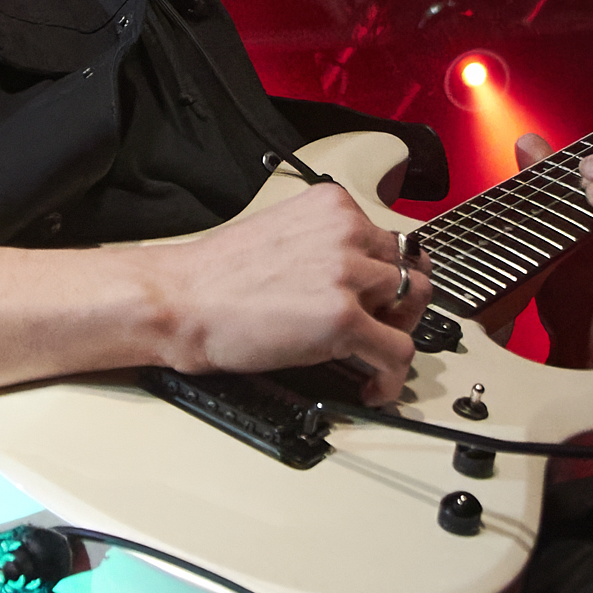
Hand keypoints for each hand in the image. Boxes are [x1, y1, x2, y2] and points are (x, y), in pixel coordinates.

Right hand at [151, 183, 431, 401]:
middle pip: (410, 270)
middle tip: (381, 329)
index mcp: (333, 205)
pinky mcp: (343, 319)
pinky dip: (392, 378)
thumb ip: (326, 245)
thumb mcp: (284, 234)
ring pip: (412, 307)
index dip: (390, 277)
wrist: (179, 300)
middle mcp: (347, 232)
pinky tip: (372, 387)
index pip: (390, 239)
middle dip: (401, 306)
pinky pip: (398, 352)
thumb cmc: (215, 276)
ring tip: (374, 356)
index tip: (382, 299)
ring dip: (398, 336)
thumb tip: (357, 280)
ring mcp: (348, 274)